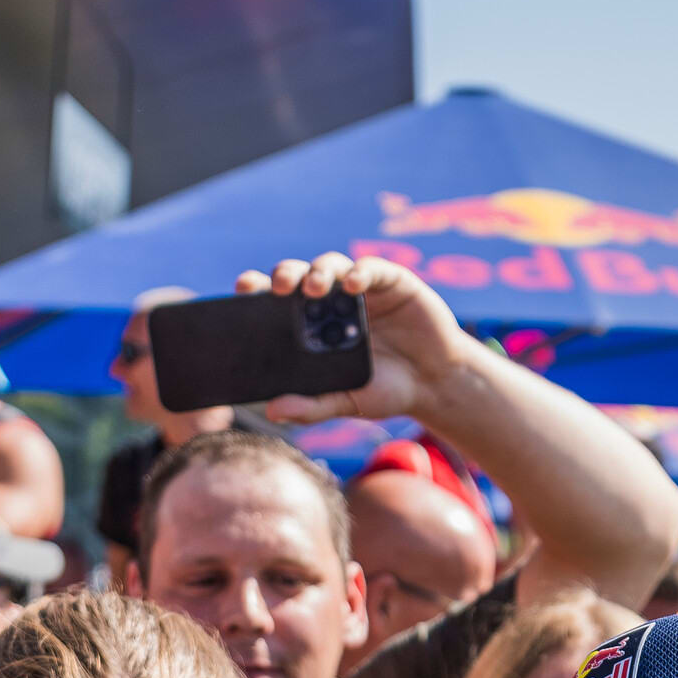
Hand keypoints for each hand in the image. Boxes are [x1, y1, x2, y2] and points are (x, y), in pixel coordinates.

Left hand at [237, 254, 478, 428]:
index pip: (278, 301)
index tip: (243, 289)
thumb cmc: (385, 391)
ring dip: (318, 272)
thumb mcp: (346, 402)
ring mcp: (360, 288)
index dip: (259, 290)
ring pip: (330, 266)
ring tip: (313, 289)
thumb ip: (311, 406)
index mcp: (311, 325)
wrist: (434, 384)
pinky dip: (359, 272)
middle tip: (276, 287)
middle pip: (299, 276)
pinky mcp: (391, 280)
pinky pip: (369, 268)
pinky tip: (353, 284)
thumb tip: (272, 411)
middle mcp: (331, 300)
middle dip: (285, 275)